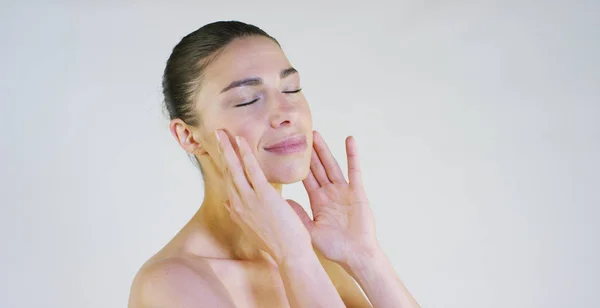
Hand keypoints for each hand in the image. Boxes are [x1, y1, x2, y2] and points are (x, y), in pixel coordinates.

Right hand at [215, 130, 311, 263]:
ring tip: (222, 131)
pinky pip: (251, 170)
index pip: (228, 181)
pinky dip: (245, 153)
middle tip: (216, 133)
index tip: (221, 151)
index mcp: (237, 209)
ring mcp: (249, 198)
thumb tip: (228, 203)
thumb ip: (238, 214)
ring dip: (228, 148)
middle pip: (227, 171)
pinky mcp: (263, 195)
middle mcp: (238, 202)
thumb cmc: (275, 243)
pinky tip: (241, 140)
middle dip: (222, 151)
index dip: (224, 164)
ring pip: (235, 168)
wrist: (289, 254)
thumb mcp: (251, 228)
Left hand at [288, 131, 378, 265]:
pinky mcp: (357, 192)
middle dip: (309, 152)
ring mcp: (343, 191)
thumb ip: (298, 215)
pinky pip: (354, 170)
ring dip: (324, 149)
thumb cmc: (335, 248)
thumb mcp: (310, 231)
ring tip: (316, 133)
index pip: (305, 178)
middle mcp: (330, 193)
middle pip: (317, 167)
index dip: (298, 165)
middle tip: (300, 134)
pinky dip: (352, 155)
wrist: (356, 255)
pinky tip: (349, 140)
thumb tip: (283, 201)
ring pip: (331, 165)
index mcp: (318, 201)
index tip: (288, 151)